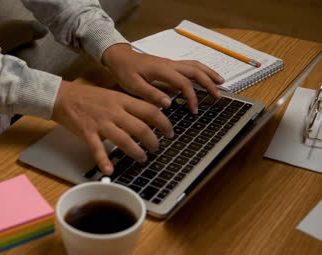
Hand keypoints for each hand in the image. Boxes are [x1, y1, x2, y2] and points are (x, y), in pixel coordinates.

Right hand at [52, 81, 173, 174]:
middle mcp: (114, 111)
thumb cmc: (87, 96)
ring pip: (124, 139)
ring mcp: (101, 122)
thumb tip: (148, 114)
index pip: (150, 110)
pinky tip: (109, 170)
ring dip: (136, 152)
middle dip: (153, 141)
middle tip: (157, 148)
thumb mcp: (112, 95)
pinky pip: (98, 149)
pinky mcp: (88, 132)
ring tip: (142, 158)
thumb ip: (128, 105)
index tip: (170, 132)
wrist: (62, 96)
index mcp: (121, 100)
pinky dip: (104, 160)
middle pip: (141, 127)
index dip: (164, 122)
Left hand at [101, 43, 223, 113]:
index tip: (194, 110)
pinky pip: (190, 65)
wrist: (120, 57)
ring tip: (221, 83)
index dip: (191, 97)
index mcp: (162, 70)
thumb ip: (151, 94)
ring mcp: (171, 63)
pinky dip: (202, 70)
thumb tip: (169, 103)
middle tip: (218, 97)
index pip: (184, 83)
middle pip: (195, 71)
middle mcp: (170, 64)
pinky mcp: (170, 64)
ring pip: (195, 66)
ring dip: (209, 74)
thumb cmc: (125, 71)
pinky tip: (206, 76)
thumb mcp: (133, 86)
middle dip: (209, 84)